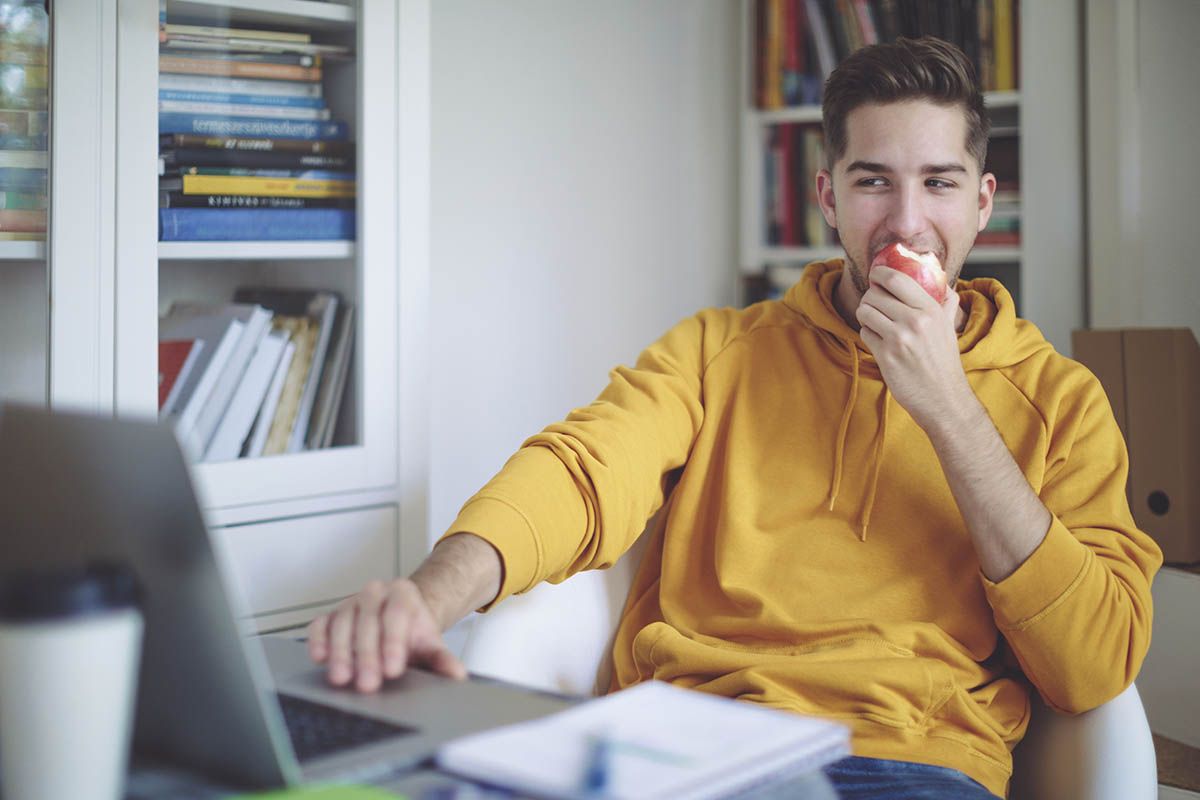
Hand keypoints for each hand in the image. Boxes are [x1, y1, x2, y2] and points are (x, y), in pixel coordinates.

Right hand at [307, 577, 466, 692]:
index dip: (393, 643)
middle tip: (368, 683)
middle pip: (368, 622)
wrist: (397, 624)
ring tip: (343, 678)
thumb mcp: (429, 645)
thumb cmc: (411, 635)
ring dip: (341, 653)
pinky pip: (320, 625)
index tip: (393, 669)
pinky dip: (318, 641)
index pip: (397, 615)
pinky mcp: (330, 616)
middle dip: (367, 656)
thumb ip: (442, 659)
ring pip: (342, 623)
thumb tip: (457, 675)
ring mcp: (350, 603)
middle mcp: (375, 593)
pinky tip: (320, 658)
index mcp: (403, 593)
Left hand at [855, 266, 971, 430]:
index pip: (896, 279)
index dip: (879, 274)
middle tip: (874, 305)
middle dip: (869, 298)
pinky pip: (864, 333)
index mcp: (931, 310)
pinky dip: (867, 334)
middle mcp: (915, 321)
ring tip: (875, 323)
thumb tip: (944, 285)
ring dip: (865, 315)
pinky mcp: (885, 356)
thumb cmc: (944, 362)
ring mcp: (899, 338)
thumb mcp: (950, 328)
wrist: (943, 398)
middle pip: (874, 295)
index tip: (875, 275)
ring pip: (864, 312)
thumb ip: (946, 304)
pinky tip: (879, 341)